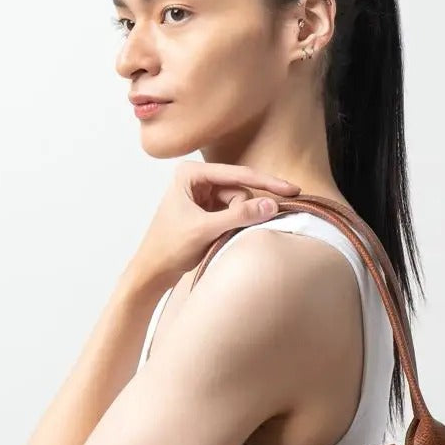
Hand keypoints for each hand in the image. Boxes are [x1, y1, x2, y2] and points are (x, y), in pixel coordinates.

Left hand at [130, 161, 301, 287]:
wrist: (153, 271)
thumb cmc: (169, 248)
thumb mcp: (205, 230)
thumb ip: (239, 216)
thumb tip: (272, 205)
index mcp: (190, 173)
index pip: (238, 174)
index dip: (266, 182)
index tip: (291, 189)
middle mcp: (197, 179)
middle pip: (239, 189)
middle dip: (243, 211)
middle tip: (231, 231)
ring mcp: (203, 194)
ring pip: (239, 203)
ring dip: (238, 221)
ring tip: (220, 237)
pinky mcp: (208, 210)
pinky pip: (233, 213)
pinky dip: (234, 225)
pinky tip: (223, 237)